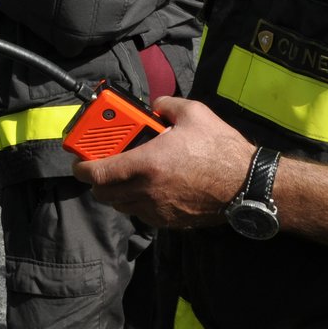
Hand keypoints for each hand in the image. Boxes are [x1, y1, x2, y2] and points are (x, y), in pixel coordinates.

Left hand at [72, 97, 253, 227]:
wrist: (248, 185)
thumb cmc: (221, 149)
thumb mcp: (193, 114)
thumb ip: (166, 106)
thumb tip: (154, 107)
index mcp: (147, 164)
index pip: (99, 173)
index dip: (82, 168)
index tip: (79, 161)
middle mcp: (147, 192)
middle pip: (105, 194)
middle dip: (98, 181)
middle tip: (102, 166)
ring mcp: (158, 210)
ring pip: (122, 206)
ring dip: (117, 192)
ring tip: (126, 175)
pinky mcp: (171, 222)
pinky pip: (143, 214)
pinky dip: (137, 203)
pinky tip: (150, 187)